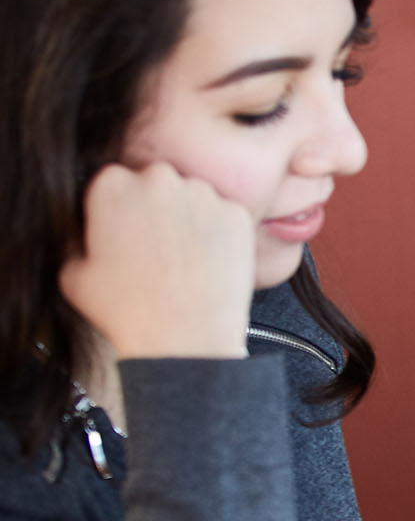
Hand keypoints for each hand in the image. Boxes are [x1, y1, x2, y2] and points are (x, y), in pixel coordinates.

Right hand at [59, 163, 254, 358]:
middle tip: (152, 247)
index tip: (119, 232)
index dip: (114, 209)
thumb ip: (74, 236)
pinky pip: (223, 216)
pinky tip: (204, 263)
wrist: (184, 341)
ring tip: (179, 260)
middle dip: (151, 207)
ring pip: (191, 197)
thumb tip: (84, 225)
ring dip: (185, 217)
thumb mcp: (72, 273)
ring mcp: (204, 195)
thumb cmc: (126, 310)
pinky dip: (216, 233)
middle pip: (153, 183)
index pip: (110, 182)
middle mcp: (160, 179)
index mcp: (111, 185)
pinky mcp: (237, 215)